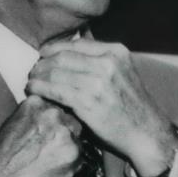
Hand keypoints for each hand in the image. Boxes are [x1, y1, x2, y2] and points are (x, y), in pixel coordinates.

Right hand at [0, 95, 81, 176]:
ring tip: (47, 159)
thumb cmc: (1, 158)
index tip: (48, 129)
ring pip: (76, 137)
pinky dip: (70, 162)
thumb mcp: (13, 122)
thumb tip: (48, 115)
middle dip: (62, 132)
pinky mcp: (74, 153)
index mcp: (36, 104)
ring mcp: (65, 133)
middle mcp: (53, 114)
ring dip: (68, 146)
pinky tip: (52, 167)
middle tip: (48, 147)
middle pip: (69, 119)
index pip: (57, 104)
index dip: (54, 120)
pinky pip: (80, 155)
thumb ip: (36, 114)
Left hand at [27, 39, 177, 176]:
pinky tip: (34, 91)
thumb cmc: (132, 106)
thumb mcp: (123, 73)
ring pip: (55, 72)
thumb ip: (101, 60)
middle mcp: (108, 63)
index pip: (76, 44)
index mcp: (116, 52)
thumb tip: (73, 48)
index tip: (43, 56)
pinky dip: (40, 88)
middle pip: (62, 56)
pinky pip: (55, 90)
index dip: (54, 49)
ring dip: (38, 76)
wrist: (147, 133)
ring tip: (31, 82)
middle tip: (33, 71)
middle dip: (43, 63)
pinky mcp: (88, 102)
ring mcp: (98, 82)